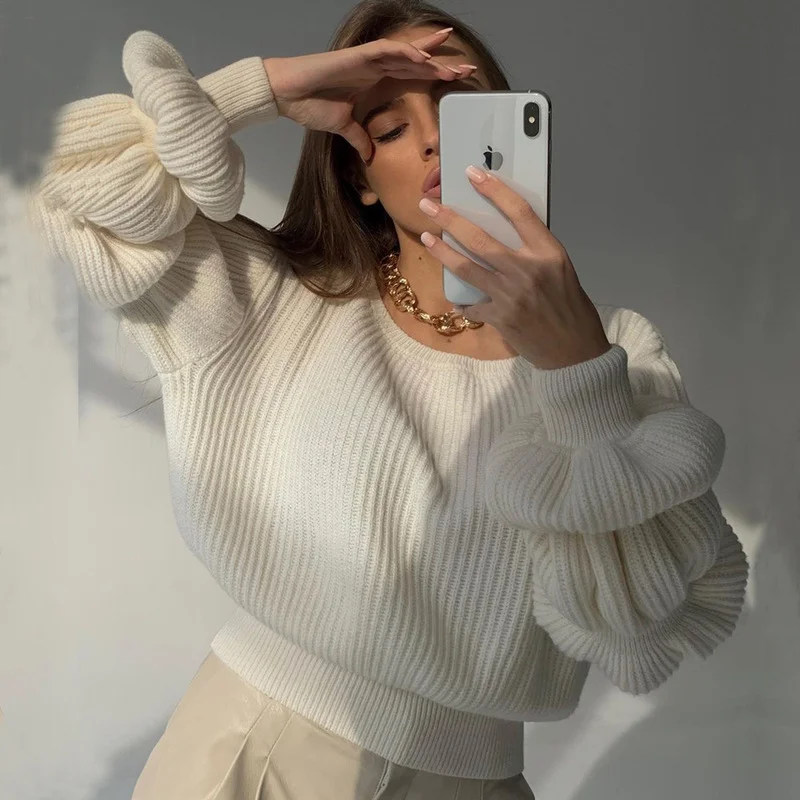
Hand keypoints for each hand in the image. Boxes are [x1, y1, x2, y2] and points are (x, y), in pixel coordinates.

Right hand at [263, 27, 476, 163]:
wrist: (287, 95)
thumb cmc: (311, 106)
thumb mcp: (343, 128)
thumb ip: (358, 138)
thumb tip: (368, 155)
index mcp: (375, 80)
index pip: (412, 76)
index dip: (434, 77)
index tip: (456, 82)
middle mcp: (375, 67)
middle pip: (416, 63)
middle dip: (441, 65)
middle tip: (467, 67)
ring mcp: (367, 60)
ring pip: (406, 53)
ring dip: (429, 54)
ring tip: (451, 58)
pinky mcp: (356, 56)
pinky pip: (386, 51)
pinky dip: (405, 52)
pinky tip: (422, 56)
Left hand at [418, 166, 611, 369]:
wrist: (574, 351)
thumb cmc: (571, 308)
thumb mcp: (561, 270)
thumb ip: (535, 252)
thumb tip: (506, 236)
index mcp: (548, 252)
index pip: (518, 211)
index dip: (494, 190)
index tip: (473, 174)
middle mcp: (528, 269)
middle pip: (480, 237)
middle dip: (450, 219)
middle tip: (429, 206)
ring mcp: (511, 294)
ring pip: (467, 267)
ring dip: (443, 252)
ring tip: (427, 238)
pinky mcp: (500, 317)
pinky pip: (473, 305)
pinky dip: (465, 303)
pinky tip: (458, 302)